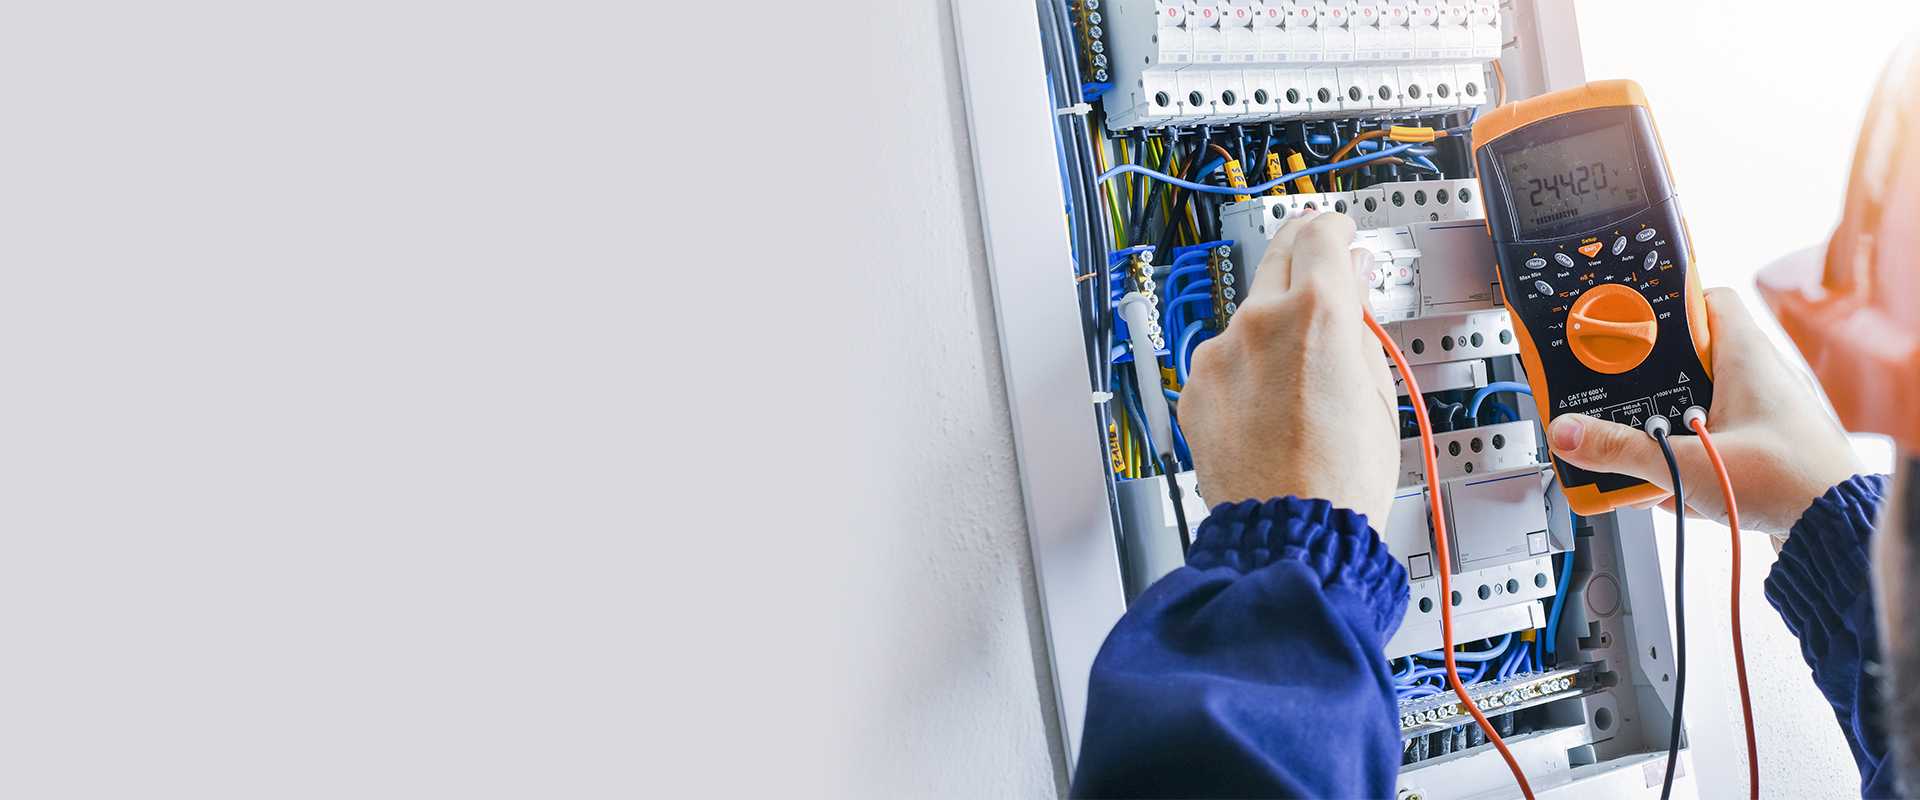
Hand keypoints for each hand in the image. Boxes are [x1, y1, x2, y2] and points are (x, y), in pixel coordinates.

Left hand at [1180, 211, 1399, 526]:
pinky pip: (1224, 358)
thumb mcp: (1377, 387)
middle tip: (1322, 267)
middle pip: (1278, 255)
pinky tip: (1269, 404)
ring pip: (1249, 315)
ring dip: (1273, 324)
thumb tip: (1354, 281)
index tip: (1341, 234)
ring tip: (1300, 374)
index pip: (1321, 234)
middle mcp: (1258, 322)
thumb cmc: (1340, 476)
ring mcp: (1219, 354)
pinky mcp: (1195, 387)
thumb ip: (1360, 321)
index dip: (1336, 229)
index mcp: (1316, 312)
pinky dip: (1244, 367)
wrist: (1289, 531)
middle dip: (1303, 254)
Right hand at [1544, 287, 1864, 534]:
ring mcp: (1763, 414)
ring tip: (1639, 452)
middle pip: (1687, 359)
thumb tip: (1571, 434)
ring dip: (1664, 430)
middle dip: (1647, 384)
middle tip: (1616, 397)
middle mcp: (1759, 378)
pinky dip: (1687, 460)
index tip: (1624, 323)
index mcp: (1747, 356)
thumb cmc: (1795, 482)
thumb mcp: (1690, 464)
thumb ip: (1622, 450)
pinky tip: (1669, 488)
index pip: (1704, 299)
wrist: (1836, 531)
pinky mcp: (1764, 448)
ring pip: (1696, 405)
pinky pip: (1712, 441)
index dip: (1663, 305)